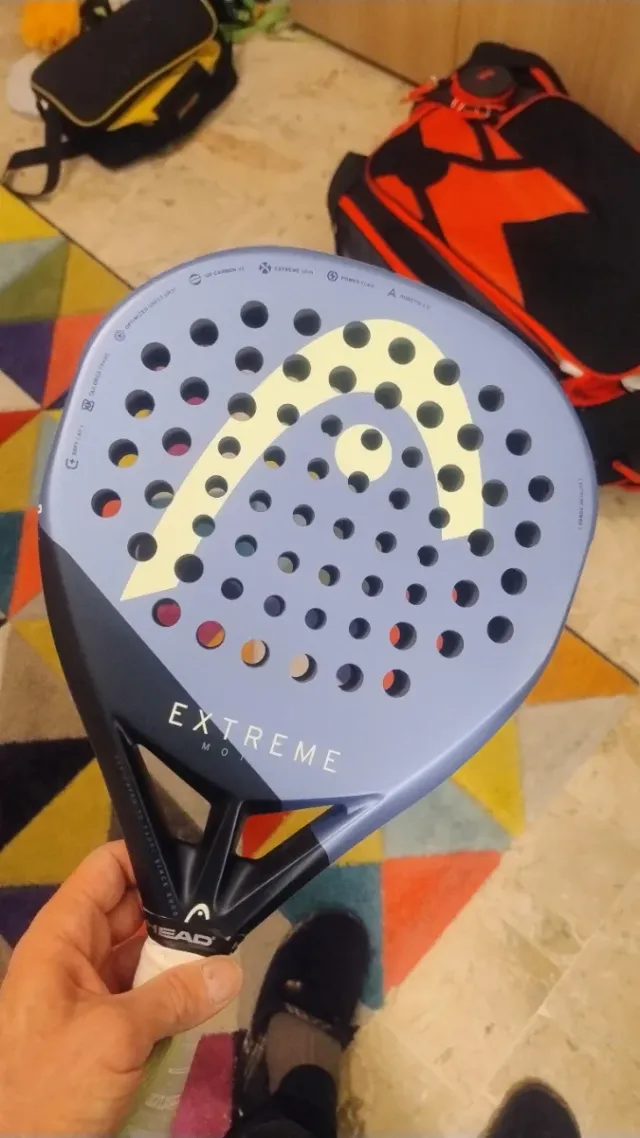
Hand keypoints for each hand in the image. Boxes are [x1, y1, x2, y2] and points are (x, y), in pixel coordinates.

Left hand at [0, 841, 241, 1134]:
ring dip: (178, 959)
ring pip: (140, 957)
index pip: (107, 870)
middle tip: (230, 914)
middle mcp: (73, 956)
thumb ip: (174, 997)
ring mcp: (86, 996)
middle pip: (131, 912)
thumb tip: (230, 969)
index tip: (202, 863)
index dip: (150, 857)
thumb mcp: (115, 1037)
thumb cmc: (46, 1088)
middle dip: (176, 912)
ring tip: (228, 952)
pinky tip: (206, 997)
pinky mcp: (99, 1033)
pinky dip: (170, 996)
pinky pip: (141, 997)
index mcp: (61, 937)